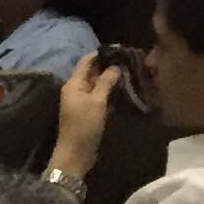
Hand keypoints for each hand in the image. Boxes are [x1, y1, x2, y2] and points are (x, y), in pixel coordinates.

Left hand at [54, 54, 119, 170]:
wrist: (76, 153)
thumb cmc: (84, 125)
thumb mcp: (96, 101)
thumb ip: (105, 82)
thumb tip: (115, 66)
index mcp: (73, 84)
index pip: (86, 61)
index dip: (101, 54)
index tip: (119, 50)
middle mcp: (76, 89)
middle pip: (92, 72)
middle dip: (108, 66)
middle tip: (129, 61)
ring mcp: (82, 101)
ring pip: (97, 84)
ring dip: (111, 79)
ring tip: (130, 72)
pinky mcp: (89, 111)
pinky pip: (100, 96)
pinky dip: (110, 92)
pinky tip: (124, 89)